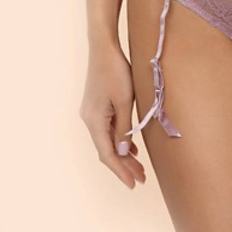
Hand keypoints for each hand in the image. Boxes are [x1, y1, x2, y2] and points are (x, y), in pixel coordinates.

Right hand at [79, 43, 145, 188]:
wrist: (104, 48)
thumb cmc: (116, 72)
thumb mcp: (125, 102)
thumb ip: (124, 128)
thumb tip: (124, 152)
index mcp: (94, 121)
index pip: (108, 155)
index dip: (121, 171)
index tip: (133, 184)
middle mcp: (90, 120)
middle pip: (107, 150)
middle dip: (124, 166)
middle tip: (141, 179)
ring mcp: (92, 113)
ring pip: (108, 141)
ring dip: (124, 154)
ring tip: (139, 168)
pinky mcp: (97, 106)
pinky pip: (108, 130)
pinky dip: (120, 141)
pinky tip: (132, 147)